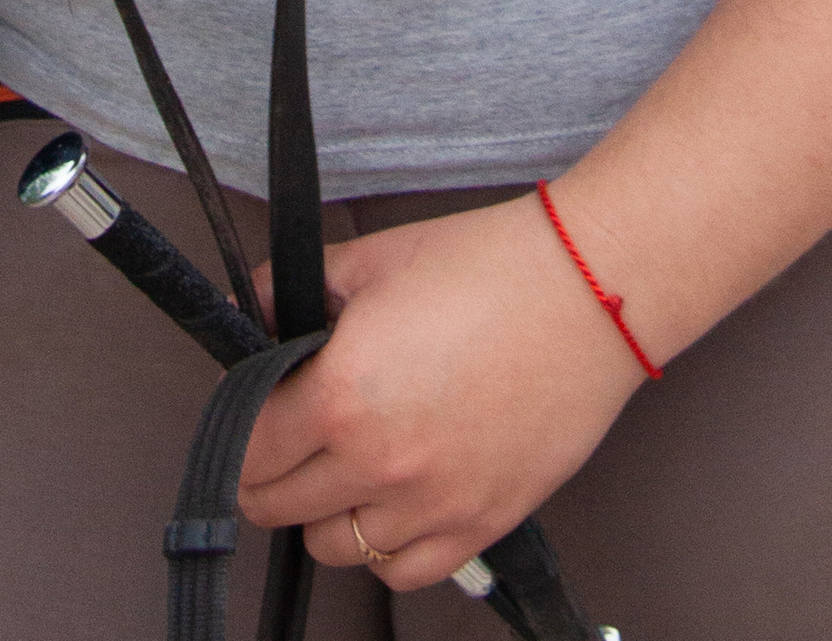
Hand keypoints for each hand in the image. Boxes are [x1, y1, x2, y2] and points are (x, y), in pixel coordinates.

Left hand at [236, 193, 647, 591]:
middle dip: (270, 471)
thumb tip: (251, 308)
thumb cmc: (490, 265)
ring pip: (336, 548)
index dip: (241, 426)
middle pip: (279, 507)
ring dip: (326, 512)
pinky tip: (392, 502)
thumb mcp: (374, 258)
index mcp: (344, 397)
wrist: (589, 289)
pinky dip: (385, 549)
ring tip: (343, 466)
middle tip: (287, 436)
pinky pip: (403, 573)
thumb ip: (296, 288)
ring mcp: (433, 505)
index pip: (249, 448)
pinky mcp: (481, 524)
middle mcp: (381, 465)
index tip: (255, 411)